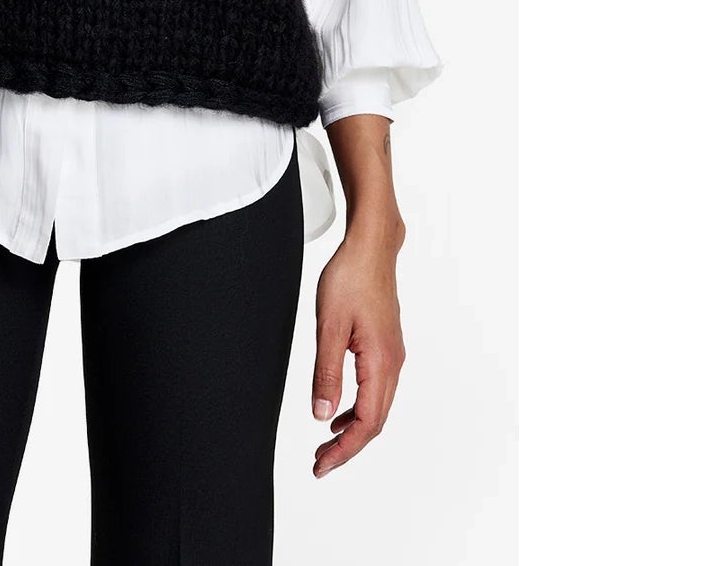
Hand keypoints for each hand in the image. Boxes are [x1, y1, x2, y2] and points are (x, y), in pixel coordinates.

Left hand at [310, 226, 405, 477]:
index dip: (344, 450)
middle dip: (348, 448)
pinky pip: (376, 390)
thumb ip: (326, 372)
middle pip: (375, 422)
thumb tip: (321, 414)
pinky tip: (339, 411)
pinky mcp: (386, 347)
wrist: (371, 247)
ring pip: (377, 407)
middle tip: (319, 463)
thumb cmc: (350, 278)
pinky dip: (358, 408)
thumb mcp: (329, 326)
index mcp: (381, 363)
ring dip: (353, 430)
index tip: (321, 465)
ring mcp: (393, 356)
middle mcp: (393, 364)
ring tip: (326, 444)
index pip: (367, 423)